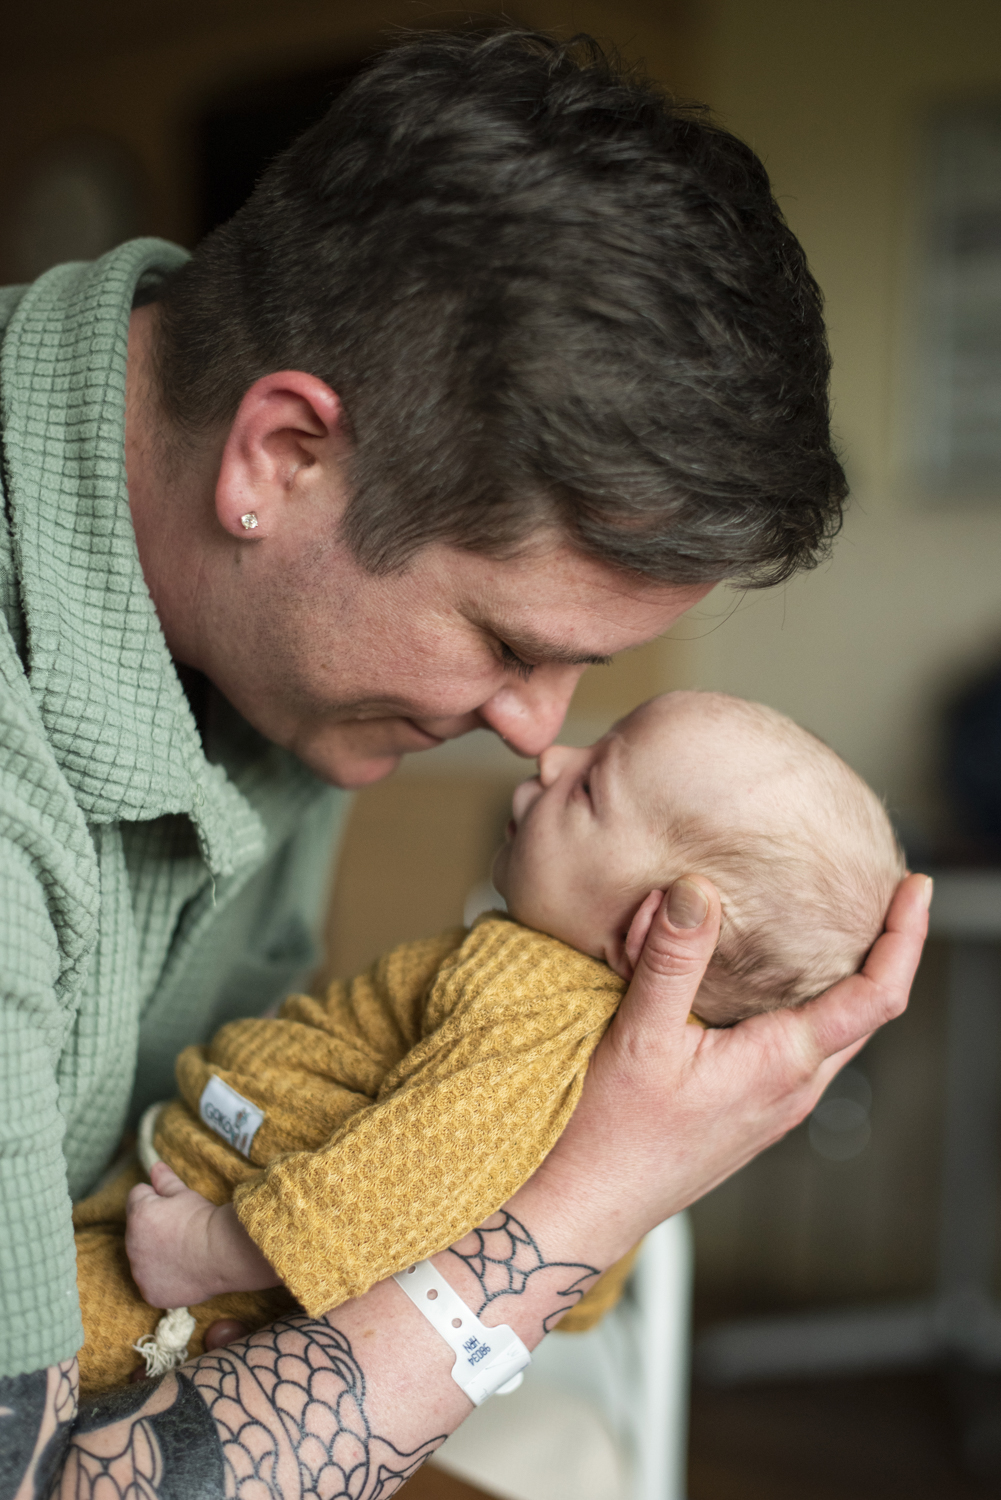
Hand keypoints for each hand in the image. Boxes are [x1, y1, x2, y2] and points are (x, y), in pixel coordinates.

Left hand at [126, 1161, 222, 1307]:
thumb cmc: (204, 1220)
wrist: (223, 1253)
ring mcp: (139, 1272)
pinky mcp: (150, 1293)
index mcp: (138, 1214)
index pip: (137, 1196)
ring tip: (182, 1252)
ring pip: (142, 1257)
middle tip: (180, 1230)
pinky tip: (182, 1272)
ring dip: (154, 1253)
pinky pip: (150, 1283)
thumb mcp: (185, 1195)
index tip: (175, 1207)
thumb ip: (165, 1181)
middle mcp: (131, 1244)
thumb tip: (154, 1166)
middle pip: (136, 1229)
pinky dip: (162, 1279)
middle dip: (152, 1227)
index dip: (156, 1197)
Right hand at [534, 871, 930, 1264]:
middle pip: (868, 1012)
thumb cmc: (607, 1135)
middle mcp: (790, 1089)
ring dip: (851, 979)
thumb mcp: (639, 1034)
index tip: (916, 889)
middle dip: (888, 950)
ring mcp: (772, 1105)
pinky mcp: (747, 1111)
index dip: (906, 937)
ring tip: (847, 927)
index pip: (876, 996)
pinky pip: (801, 1049)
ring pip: (835, 1033)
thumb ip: (671, 958)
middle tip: (891, 895)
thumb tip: (697, 889)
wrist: (583, 1208)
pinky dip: (811, 1004)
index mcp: (780, 1064)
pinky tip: (777, 984)